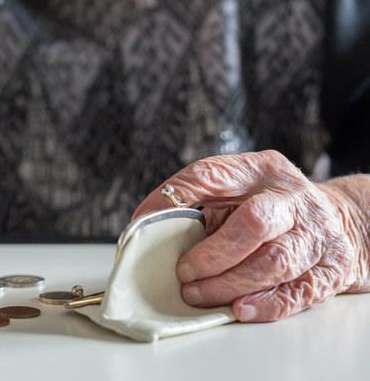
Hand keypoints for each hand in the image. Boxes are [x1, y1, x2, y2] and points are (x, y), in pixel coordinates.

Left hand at [132, 150, 367, 321]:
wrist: (335, 219)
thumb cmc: (269, 206)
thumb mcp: (237, 189)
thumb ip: (198, 201)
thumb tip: (146, 224)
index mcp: (260, 170)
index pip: (211, 174)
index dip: (174, 197)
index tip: (144, 221)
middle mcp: (292, 197)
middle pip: (253, 223)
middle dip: (212, 254)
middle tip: (183, 272)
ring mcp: (316, 233)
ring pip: (275, 262)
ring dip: (229, 284)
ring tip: (198, 294)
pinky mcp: (331, 268)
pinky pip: (299, 291)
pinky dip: (266, 304)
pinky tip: (239, 309)